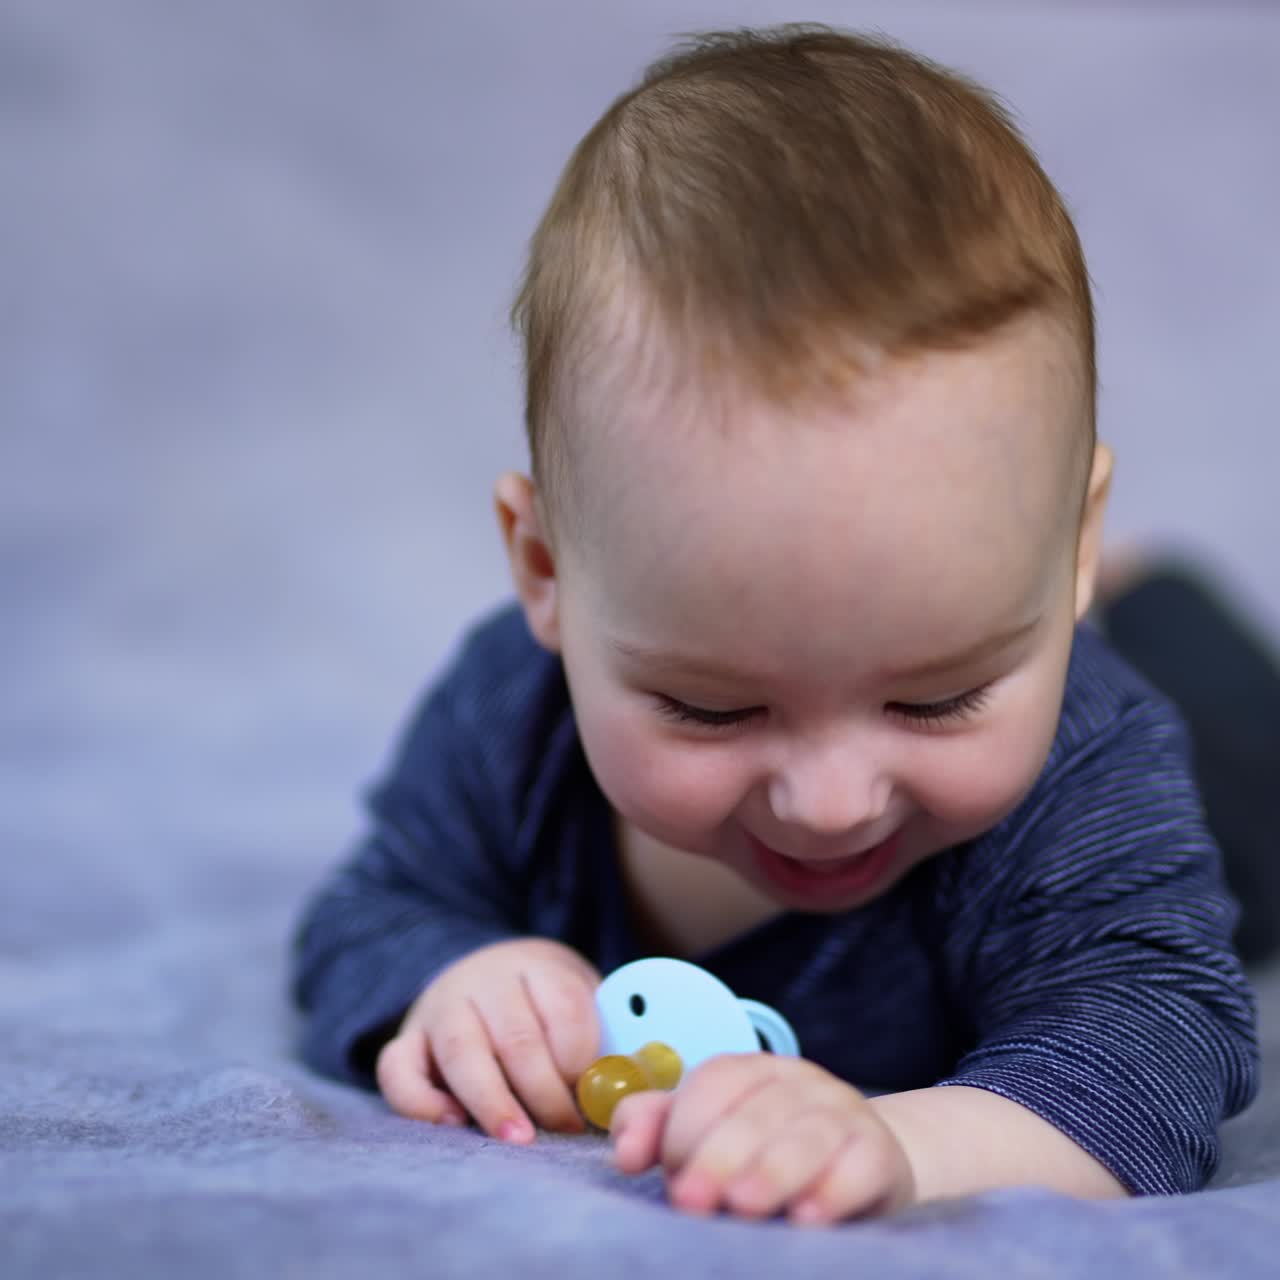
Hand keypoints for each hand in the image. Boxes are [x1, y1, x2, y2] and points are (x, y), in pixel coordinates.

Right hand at [375, 937, 600, 1142]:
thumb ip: (601, 1031)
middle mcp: (484, 980)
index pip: (563, 1004)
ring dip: (493, 1100)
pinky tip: (453, 1124)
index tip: (596, 1095)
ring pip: (461, 1050)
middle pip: (516, 1035)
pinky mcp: (407, 1037)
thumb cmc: (543, 1001)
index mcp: (535, 965)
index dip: (583, 1055)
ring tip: (519, 1138)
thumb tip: (629, 1079)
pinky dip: (421, 1100)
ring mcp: (441, 1007)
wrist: (483, 971)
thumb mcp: (577, 997)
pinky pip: (397, 1067)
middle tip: (567, 1127)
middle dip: (545, 1090)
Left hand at [610, 1054, 915, 1224]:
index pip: (716, 1081)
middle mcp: (799, 1082)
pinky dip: (835, 1189)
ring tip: (743, 1205)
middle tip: (690, 1200)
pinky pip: (861, 1165)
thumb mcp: (708, 1132)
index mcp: (752, 1070)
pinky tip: (808, 1217)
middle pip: (759, 1109)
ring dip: (773, 1170)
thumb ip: (656, 1127)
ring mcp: (843, 1113)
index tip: (664, 1172)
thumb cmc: (763, 1150)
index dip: (686, 1124)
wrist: (860, 1161)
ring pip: (809, 1134)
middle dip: (720, 1154)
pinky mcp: (880, 1154)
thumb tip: (625, 1153)